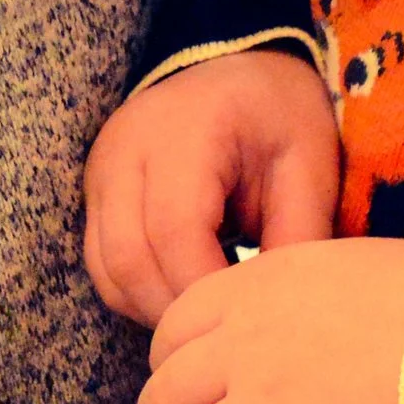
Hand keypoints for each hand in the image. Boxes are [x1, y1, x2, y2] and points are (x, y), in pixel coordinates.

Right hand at [83, 49, 342, 330]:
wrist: (239, 73)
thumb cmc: (279, 118)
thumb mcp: (308, 166)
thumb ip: (298, 237)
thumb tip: (283, 314)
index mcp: (184, 130)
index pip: (175, 229)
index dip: (204, 287)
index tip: (244, 319)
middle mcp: (127, 147)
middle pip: (128, 256)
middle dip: (175, 308)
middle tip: (223, 330)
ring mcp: (102, 169)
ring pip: (106, 267)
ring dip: (152, 306)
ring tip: (205, 315)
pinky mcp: (95, 191)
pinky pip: (100, 262)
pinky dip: (137, 292)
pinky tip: (181, 293)